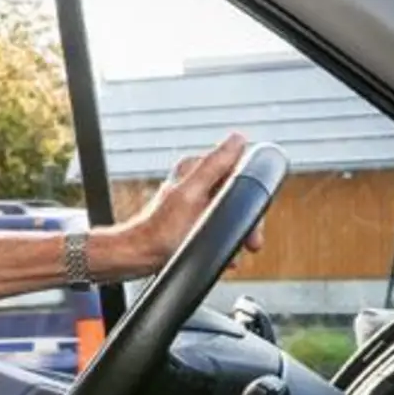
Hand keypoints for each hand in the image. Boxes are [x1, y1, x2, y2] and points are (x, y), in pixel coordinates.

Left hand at [124, 131, 266, 272]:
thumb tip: (237, 138)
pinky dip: (223, 240)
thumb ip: (213, 166)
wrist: (139, 256)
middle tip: (250, 241)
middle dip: (247, 220)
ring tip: (233, 251)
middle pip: (237, 193)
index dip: (252, 190)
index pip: (238, 168)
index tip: (253, 216)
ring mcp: (194, 201)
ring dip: (236, 234)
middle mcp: (194, 181)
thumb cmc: (160, 231)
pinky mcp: (192, 219)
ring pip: (231, 213)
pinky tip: (222, 254)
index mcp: (194, 168)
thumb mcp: (191, 195)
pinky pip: (219, 227)